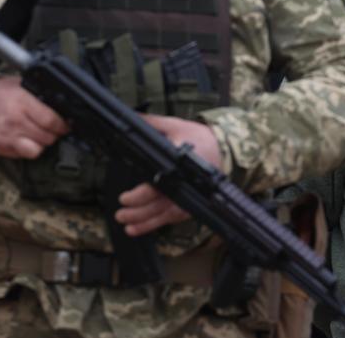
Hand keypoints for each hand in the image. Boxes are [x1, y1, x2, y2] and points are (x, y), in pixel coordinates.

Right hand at [0, 76, 69, 158]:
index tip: (66, 125)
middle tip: (55, 130)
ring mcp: (6, 136)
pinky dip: (29, 149)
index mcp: (21, 102)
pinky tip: (28, 139)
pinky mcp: (0, 147)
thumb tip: (64, 107)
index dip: (63, 126)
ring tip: (41, 134)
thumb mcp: (23, 85)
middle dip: (55, 134)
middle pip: (46, 137)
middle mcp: (14, 121)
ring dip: (43, 143)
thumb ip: (42, 96)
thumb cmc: (4, 92)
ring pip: (37, 150)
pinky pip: (24, 155)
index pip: (50, 121)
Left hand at [115, 115, 221, 235]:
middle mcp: (186, 184)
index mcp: (181, 164)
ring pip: (165, 215)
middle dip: (139, 212)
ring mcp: (190, 197)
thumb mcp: (176, 125)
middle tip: (121, 213)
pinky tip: (138, 227)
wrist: (224, 150)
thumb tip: (131, 118)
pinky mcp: (190, 205)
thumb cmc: (200, 138)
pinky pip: (171, 218)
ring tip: (127, 225)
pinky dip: (154, 224)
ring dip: (145, 222)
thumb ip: (152, 123)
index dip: (141, 195)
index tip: (125, 198)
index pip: (160, 184)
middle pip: (161, 204)